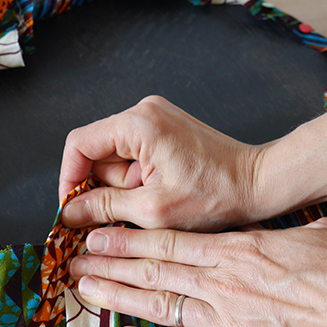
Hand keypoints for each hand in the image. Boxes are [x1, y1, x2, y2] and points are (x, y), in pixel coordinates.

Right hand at [59, 95, 266, 231]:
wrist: (258, 183)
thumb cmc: (215, 196)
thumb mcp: (152, 210)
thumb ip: (104, 208)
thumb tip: (69, 213)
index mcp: (138, 124)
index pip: (79, 145)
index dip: (68, 179)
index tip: (70, 209)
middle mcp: (143, 112)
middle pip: (96, 152)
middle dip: (103, 187)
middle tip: (124, 213)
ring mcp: (155, 118)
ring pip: (114, 157)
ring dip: (123, 187)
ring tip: (153, 203)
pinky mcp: (164, 129)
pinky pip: (132, 155)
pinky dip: (137, 180)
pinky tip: (158, 194)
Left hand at [68, 218, 326, 326]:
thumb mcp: (320, 238)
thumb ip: (286, 237)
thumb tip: (278, 234)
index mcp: (240, 252)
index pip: (170, 242)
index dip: (128, 239)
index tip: (99, 236)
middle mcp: (224, 285)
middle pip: (154, 272)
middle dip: (111, 265)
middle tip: (77, 262)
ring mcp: (227, 323)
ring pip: (160, 308)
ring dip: (119, 299)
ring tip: (87, 291)